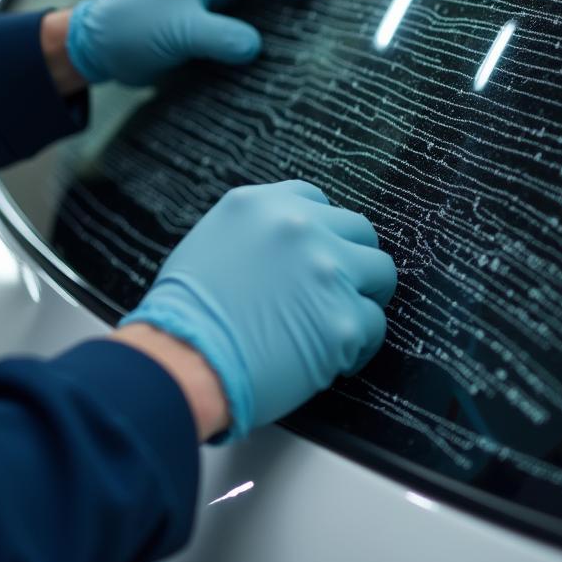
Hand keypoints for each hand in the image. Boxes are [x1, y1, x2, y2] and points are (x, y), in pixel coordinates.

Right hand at [118, 181, 397, 440]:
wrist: (181, 360)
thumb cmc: (184, 314)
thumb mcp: (210, 241)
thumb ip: (254, 233)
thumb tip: (281, 248)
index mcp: (262, 205)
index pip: (316, 201)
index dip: (319, 231)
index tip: (315, 254)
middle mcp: (300, 227)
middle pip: (358, 229)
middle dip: (350, 258)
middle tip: (335, 289)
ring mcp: (327, 271)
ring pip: (380, 271)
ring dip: (363, 294)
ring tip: (338, 320)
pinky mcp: (344, 319)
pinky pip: (374, 325)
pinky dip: (358, 343)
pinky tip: (332, 356)